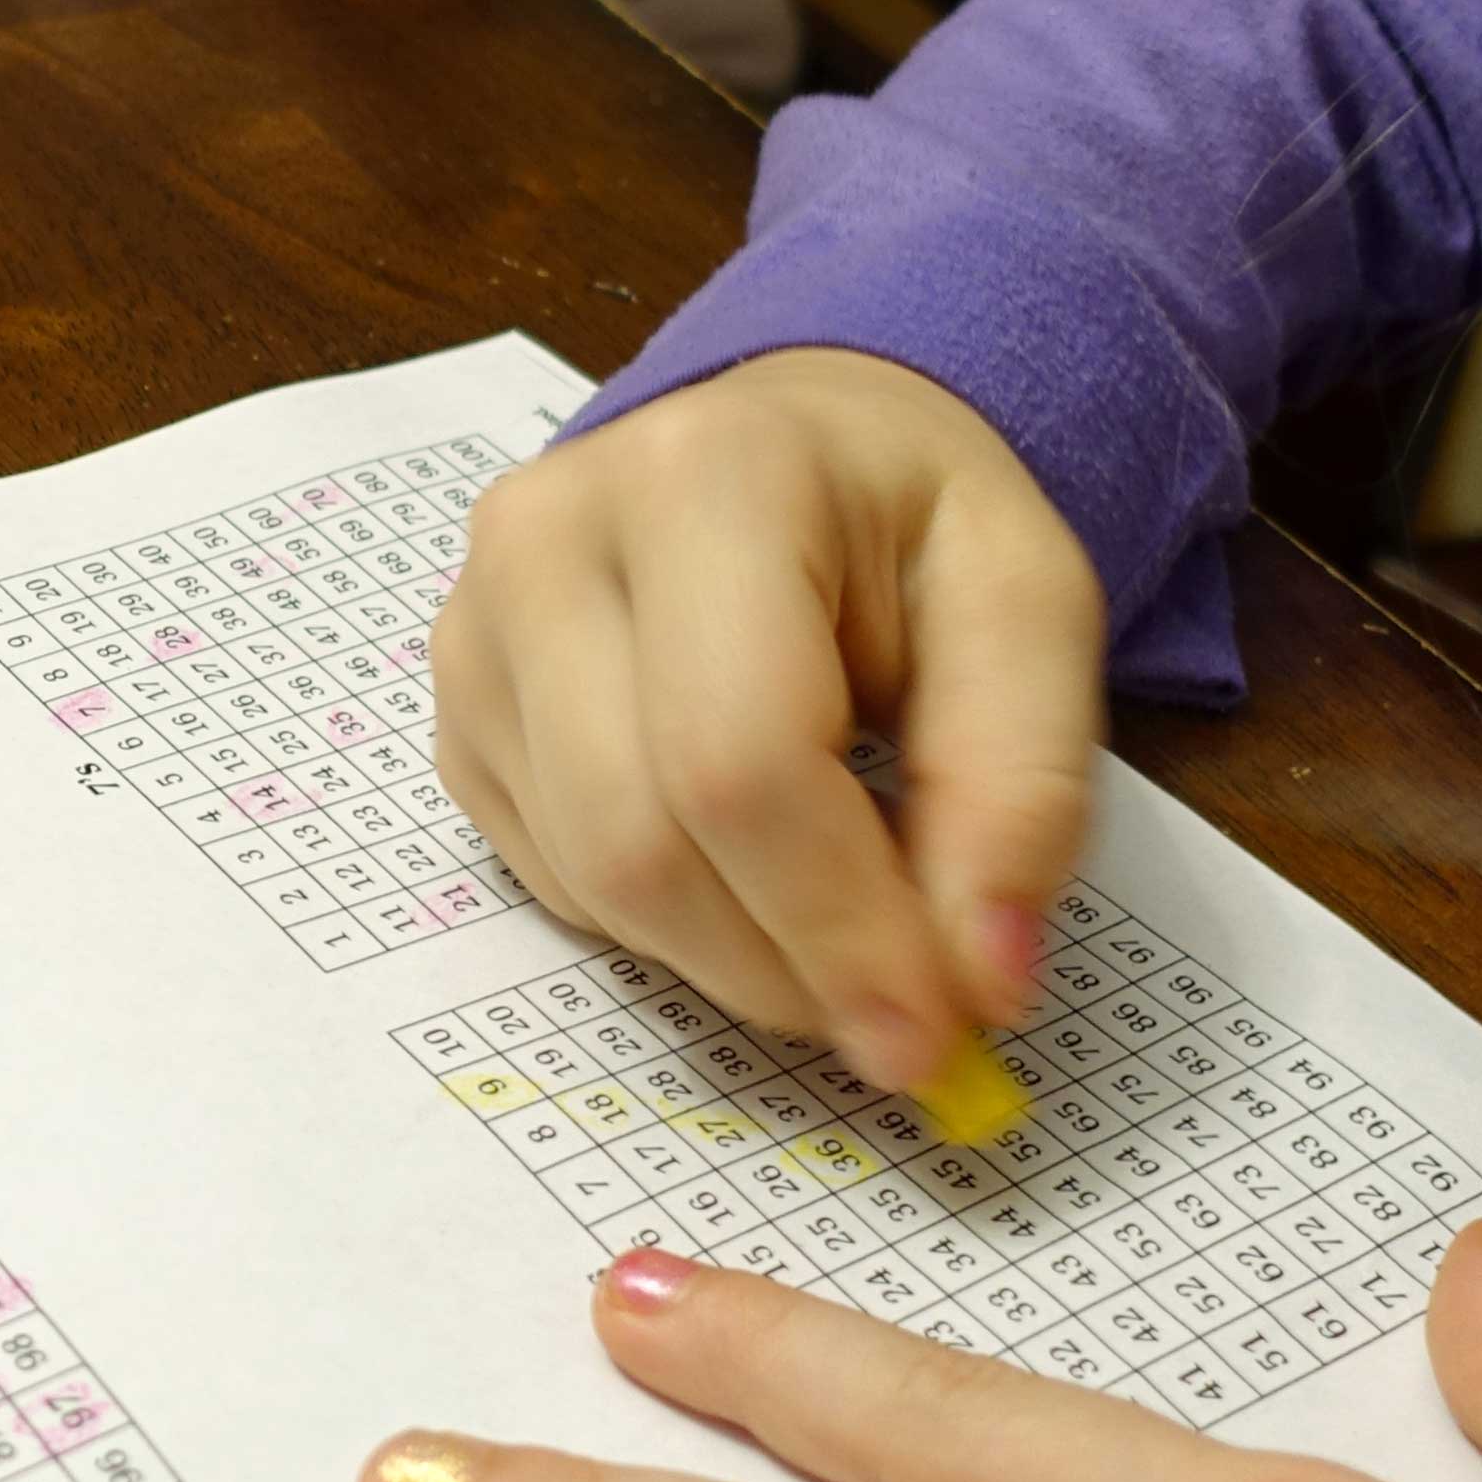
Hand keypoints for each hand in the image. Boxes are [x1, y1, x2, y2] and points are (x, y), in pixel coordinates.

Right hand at [435, 349, 1105, 1091]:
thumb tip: (981, 982)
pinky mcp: (454, 707)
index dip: (836, 927)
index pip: (739, 764)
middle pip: (642, 842)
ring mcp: (474, 628)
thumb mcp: (1027, 608)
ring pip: (591, 881)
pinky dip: (665, 919)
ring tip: (834, 920)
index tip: (934, 1038)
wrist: (789, 444)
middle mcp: (547, 540)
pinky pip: (554, 880)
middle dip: (782, 966)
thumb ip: (1020, 790)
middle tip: (896, 1011)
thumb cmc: (906, 524)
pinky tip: (739, 858)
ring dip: (731, 955)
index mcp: (705, 479)